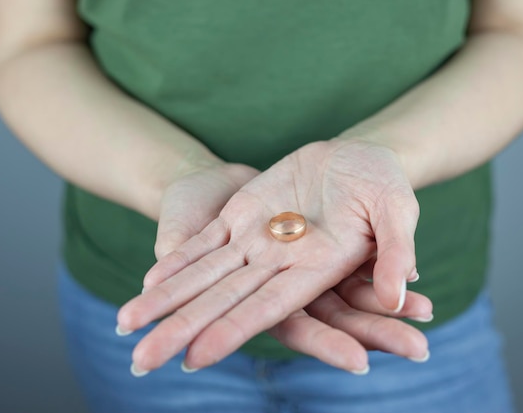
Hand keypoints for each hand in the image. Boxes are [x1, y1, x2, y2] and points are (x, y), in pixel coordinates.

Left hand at [119, 140, 425, 372]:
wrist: (358, 157)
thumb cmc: (385, 184)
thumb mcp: (397, 209)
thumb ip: (395, 251)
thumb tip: (396, 296)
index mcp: (317, 267)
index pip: (268, 307)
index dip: (232, 330)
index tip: (194, 357)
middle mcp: (279, 262)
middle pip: (222, 302)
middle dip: (180, 330)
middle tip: (139, 364)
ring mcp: (257, 239)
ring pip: (203, 275)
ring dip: (165, 299)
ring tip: (125, 324)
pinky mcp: (243, 215)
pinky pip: (205, 241)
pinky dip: (178, 260)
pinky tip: (149, 280)